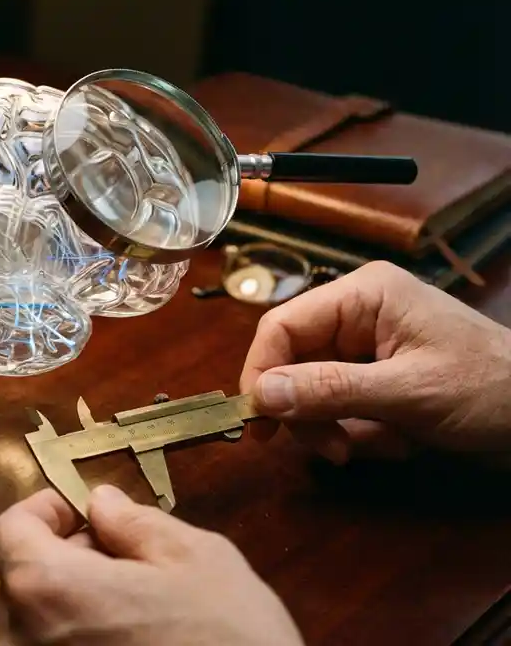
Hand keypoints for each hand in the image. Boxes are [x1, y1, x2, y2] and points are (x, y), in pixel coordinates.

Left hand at [0, 485, 303, 645]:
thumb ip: (135, 523)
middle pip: (22, 580)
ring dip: (76, 605)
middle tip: (126, 560)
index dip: (44, 512)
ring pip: (38, 625)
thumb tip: (101, 505)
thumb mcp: (195, 559)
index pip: (8, 532)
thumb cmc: (226, 639)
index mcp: (46, 589)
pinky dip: (81, 643)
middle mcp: (22, 641)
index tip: (83, 514)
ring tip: (138, 611)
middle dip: (67, 558)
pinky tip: (134, 645)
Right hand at [241, 261, 510, 463]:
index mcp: (363, 295)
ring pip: (314, 391)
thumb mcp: (408, 393)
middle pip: (293, 362)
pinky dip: (362, 432)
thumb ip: (330, 391)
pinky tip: (400, 442)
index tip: (259, 421)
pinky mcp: (379, 376)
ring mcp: (369, 346)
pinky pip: (342, 406)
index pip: (282, 326)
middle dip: (310, 411)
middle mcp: (358, 314)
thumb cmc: (490, 391)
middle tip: (333, 450)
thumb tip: (260, 396)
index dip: (262, 372)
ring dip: (340, 427)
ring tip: (384, 446)